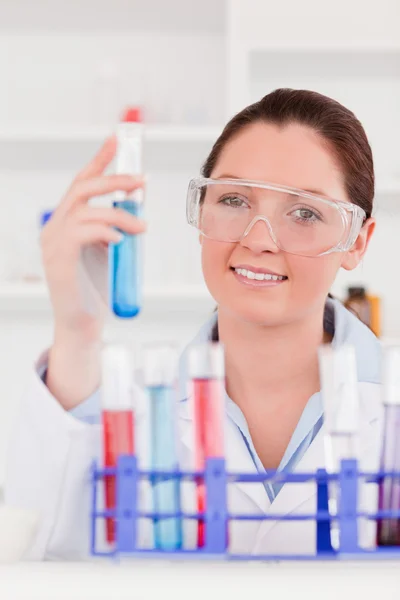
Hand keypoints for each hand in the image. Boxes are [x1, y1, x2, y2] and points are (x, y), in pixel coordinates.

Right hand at [41, 136, 145, 342]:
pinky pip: (82, 234)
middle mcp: (55, 227)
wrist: (82, 324)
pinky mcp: (59, 260)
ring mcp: (53, 243)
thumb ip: (112, 227)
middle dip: (115, 181)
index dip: (99, 160)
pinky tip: (121, 240)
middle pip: (82, 189)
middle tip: (142, 182)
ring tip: (142, 226)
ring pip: (87, 211)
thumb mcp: (107, 250)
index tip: (117, 140)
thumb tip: (135, 207)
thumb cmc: (97, 288)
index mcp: (66, 222)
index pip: (81, 183)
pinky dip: (105, 232)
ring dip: (120, 215)